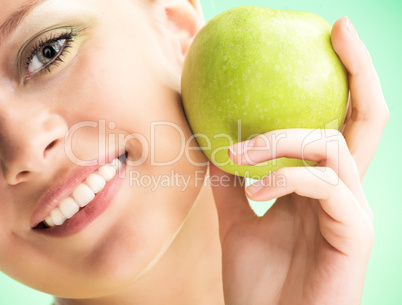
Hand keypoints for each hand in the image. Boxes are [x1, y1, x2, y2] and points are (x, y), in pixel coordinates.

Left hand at [209, 17, 387, 304]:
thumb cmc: (258, 283)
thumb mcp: (236, 220)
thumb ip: (232, 181)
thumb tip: (215, 141)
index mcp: (319, 186)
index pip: (339, 123)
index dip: (343, 79)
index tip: (330, 36)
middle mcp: (343, 191)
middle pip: (365, 119)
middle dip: (358, 70)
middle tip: (338, 30)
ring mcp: (353, 210)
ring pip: (334, 145)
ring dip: (282, 138)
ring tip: (242, 152)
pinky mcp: (354, 231)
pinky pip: (324, 184)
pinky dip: (286, 176)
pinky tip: (257, 188)